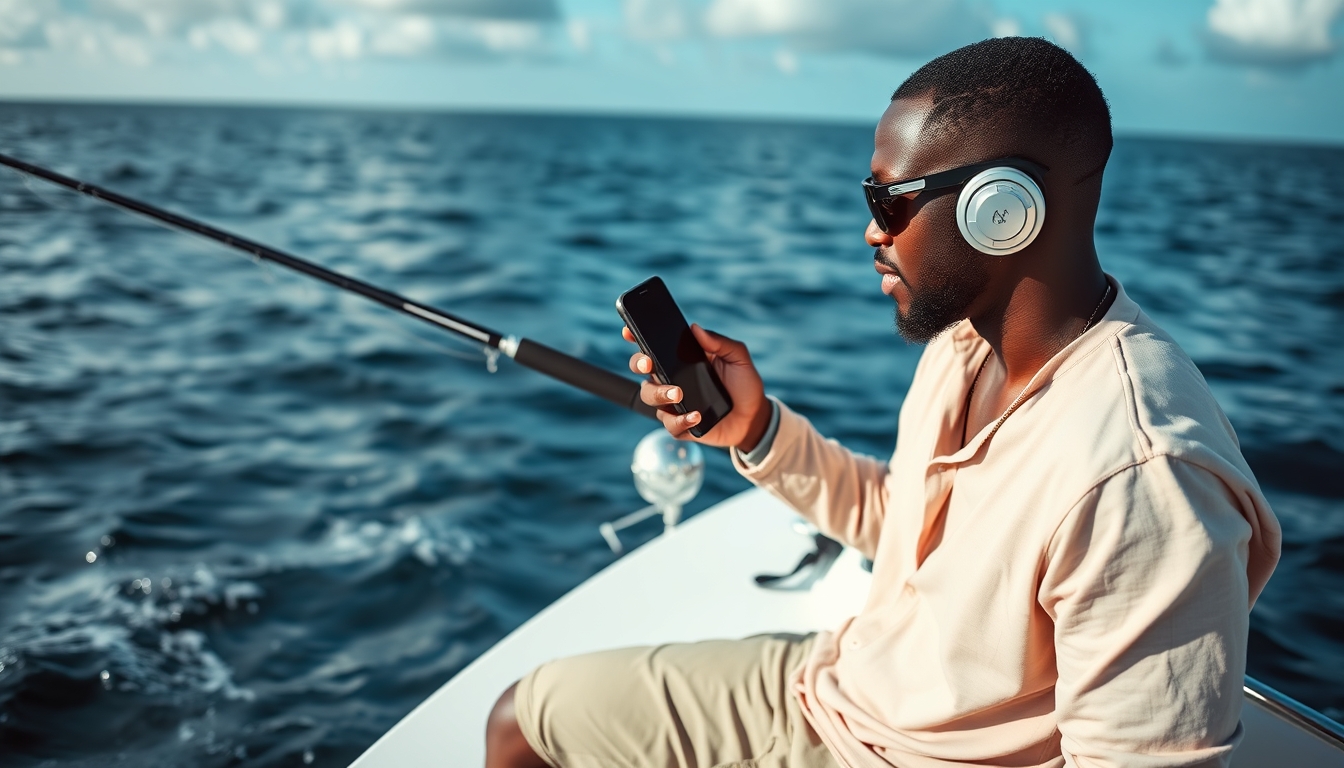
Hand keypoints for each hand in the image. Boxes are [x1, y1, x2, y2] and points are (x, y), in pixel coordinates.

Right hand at [623, 323, 771, 450]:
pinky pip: (670, 425)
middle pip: (642, 370)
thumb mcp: (738, 358)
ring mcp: (673, 404)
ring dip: (660, 394)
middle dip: (639, 364)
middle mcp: (671, 380)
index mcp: (680, 359)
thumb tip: (695, 328)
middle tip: (649, 364)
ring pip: (650, 398)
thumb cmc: (743, 383)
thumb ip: (720, 342)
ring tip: (679, 393)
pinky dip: (680, 420)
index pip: (652, 346)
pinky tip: (696, 416)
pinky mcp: (681, 426)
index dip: (636, 337)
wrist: (754, 416)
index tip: (629, 331)